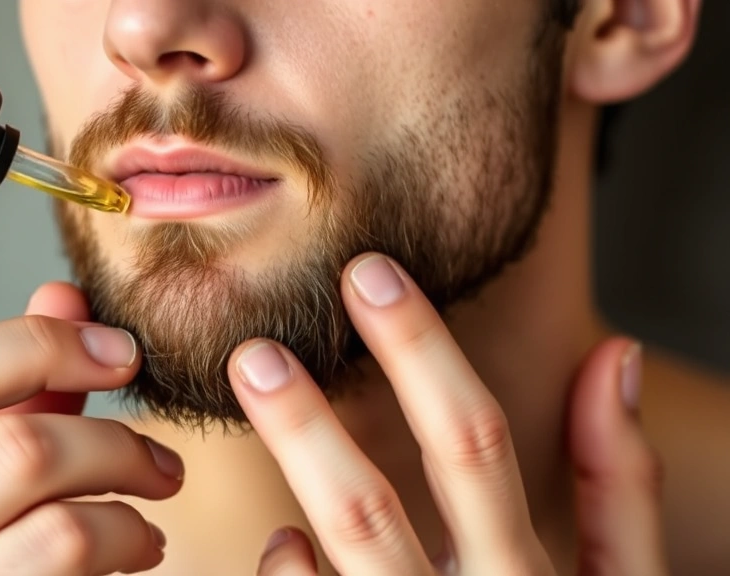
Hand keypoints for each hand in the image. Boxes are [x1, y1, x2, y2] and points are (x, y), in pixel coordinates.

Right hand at [0, 283, 183, 575]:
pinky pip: (65, 559)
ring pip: (56, 518)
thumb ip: (2, 400)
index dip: (35, 343)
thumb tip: (60, 300)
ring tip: (153, 499)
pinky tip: (136, 545)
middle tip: (157, 452)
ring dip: (129, 496)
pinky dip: (125, 540)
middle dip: (112, 437)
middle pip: (11, 446)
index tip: (115, 350)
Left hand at [228, 252, 666, 575]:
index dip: (420, 351)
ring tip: (245, 415)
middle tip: (255, 352)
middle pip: (369, 510)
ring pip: (325, 563)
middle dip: (308, 424)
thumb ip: (620, 483)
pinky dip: (284, 574)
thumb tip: (614, 356)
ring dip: (277, 493)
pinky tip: (285, 547)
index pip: (471, 445)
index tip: (368, 275)